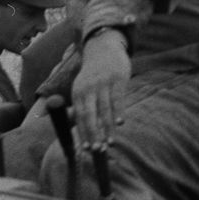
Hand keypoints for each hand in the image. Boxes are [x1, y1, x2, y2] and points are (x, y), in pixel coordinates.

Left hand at [72, 29, 130, 145]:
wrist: (104, 48)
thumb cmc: (94, 74)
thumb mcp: (83, 88)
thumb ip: (81, 106)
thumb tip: (79, 129)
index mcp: (78, 93)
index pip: (79, 117)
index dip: (82, 133)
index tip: (85, 149)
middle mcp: (88, 89)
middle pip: (90, 115)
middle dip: (93, 134)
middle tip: (97, 150)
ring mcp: (103, 83)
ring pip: (104, 110)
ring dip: (107, 128)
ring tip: (110, 143)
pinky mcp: (117, 79)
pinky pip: (117, 98)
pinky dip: (118, 111)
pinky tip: (120, 123)